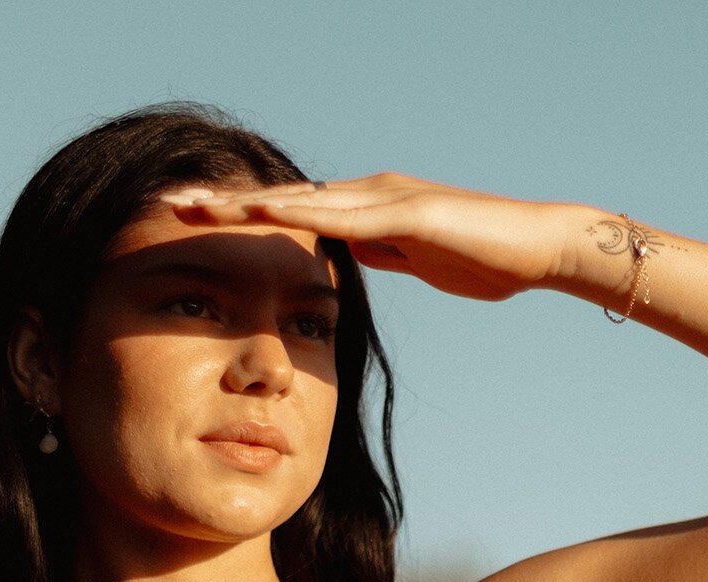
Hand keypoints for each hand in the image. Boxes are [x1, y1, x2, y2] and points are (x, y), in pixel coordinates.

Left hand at [162, 175, 575, 301]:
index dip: (243, 217)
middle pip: (283, 197)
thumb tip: (348, 257)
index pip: (294, 212)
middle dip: (224, 203)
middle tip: (168, 203)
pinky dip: (296, 212)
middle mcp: (368, 193)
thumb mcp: (419, 262)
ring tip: (192, 205)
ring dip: (243, 203)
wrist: (539, 247)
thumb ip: (382, 254)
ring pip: (299, 199)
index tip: (196, 224)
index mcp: (369, 209)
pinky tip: (258, 212)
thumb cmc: (487, 259)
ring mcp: (385, 197)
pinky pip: (341, 213)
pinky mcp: (407, 210)